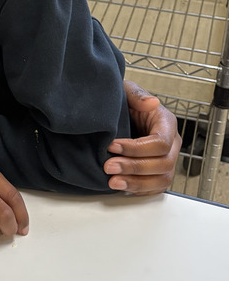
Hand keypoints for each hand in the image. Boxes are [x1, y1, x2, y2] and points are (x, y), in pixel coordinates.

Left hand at [105, 80, 181, 194]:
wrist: (118, 111)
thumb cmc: (124, 100)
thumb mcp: (127, 90)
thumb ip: (137, 95)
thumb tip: (152, 102)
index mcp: (166, 123)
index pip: (160, 142)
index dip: (136, 148)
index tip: (112, 146)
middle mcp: (171, 143)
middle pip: (163, 163)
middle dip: (134, 167)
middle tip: (108, 166)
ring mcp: (165, 159)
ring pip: (161, 179)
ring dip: (136, 183)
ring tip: (112, 182)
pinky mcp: (156, 171)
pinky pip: (155, 187)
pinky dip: (138, 189)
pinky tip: (121, 187)